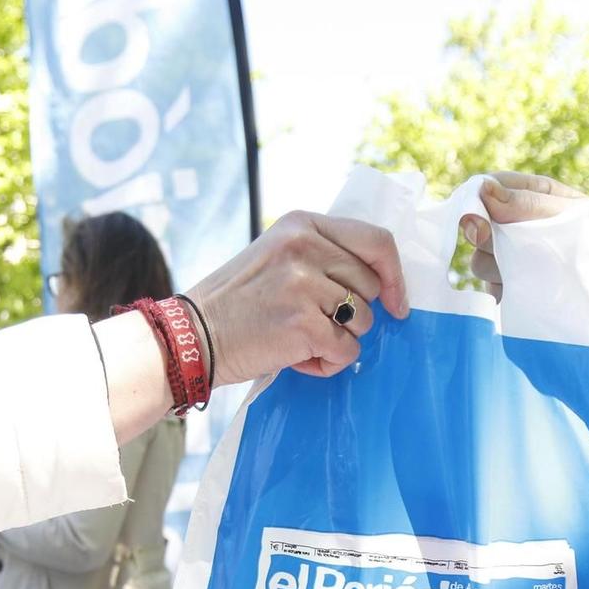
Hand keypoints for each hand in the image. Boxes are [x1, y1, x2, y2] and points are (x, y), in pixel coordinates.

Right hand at [190, 212, 408, 382]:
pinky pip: (346, 351)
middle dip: (353, 314)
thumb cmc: (237, 303)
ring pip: (362, 321)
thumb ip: (323, 256)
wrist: (192, 336)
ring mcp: (304, 284)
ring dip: (339, 340)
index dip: (394, 275)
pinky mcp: (304, 324)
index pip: (376, 241)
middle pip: (371, 286)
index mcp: (302, 224)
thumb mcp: (277, 256)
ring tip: (299, 341)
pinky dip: (327, 364)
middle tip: (314, 325)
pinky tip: (296, 359)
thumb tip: (383, 282)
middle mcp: (305, 246)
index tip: (396, 302)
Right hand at [460, 172, 588, 301]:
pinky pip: (489, 290)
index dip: (478, 201)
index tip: (482, 219)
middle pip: (476, 227)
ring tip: (535, 275)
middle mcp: (514, 226)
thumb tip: (482, 189)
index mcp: (530, 196)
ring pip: (479, 262)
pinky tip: (529, 291)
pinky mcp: (509, 289)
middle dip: (491, 240)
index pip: (488, 188)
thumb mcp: (567, 216)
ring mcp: (509, 259)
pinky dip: (505, 291)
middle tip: (513, 250)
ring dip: (499, 270)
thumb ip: (525, 205)